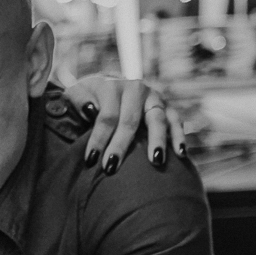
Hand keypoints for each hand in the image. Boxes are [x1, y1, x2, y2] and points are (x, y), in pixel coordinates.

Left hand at [64, 75, 186, 173]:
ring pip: (157, 119)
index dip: (98, 139)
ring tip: (155, 161)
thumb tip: (90, 109)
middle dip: (120, 146)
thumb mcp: (75, 94)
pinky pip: (176, 121)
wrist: (107, 86)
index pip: (106, 116)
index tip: (90, 160)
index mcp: (111, 86)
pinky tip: (180, 154)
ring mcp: (154, 97)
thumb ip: (77, 100)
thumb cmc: (87, 97)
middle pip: (130, 121)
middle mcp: (135, 89)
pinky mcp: (166, 106)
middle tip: (111, 168)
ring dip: (157, 141)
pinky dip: (179, 136)